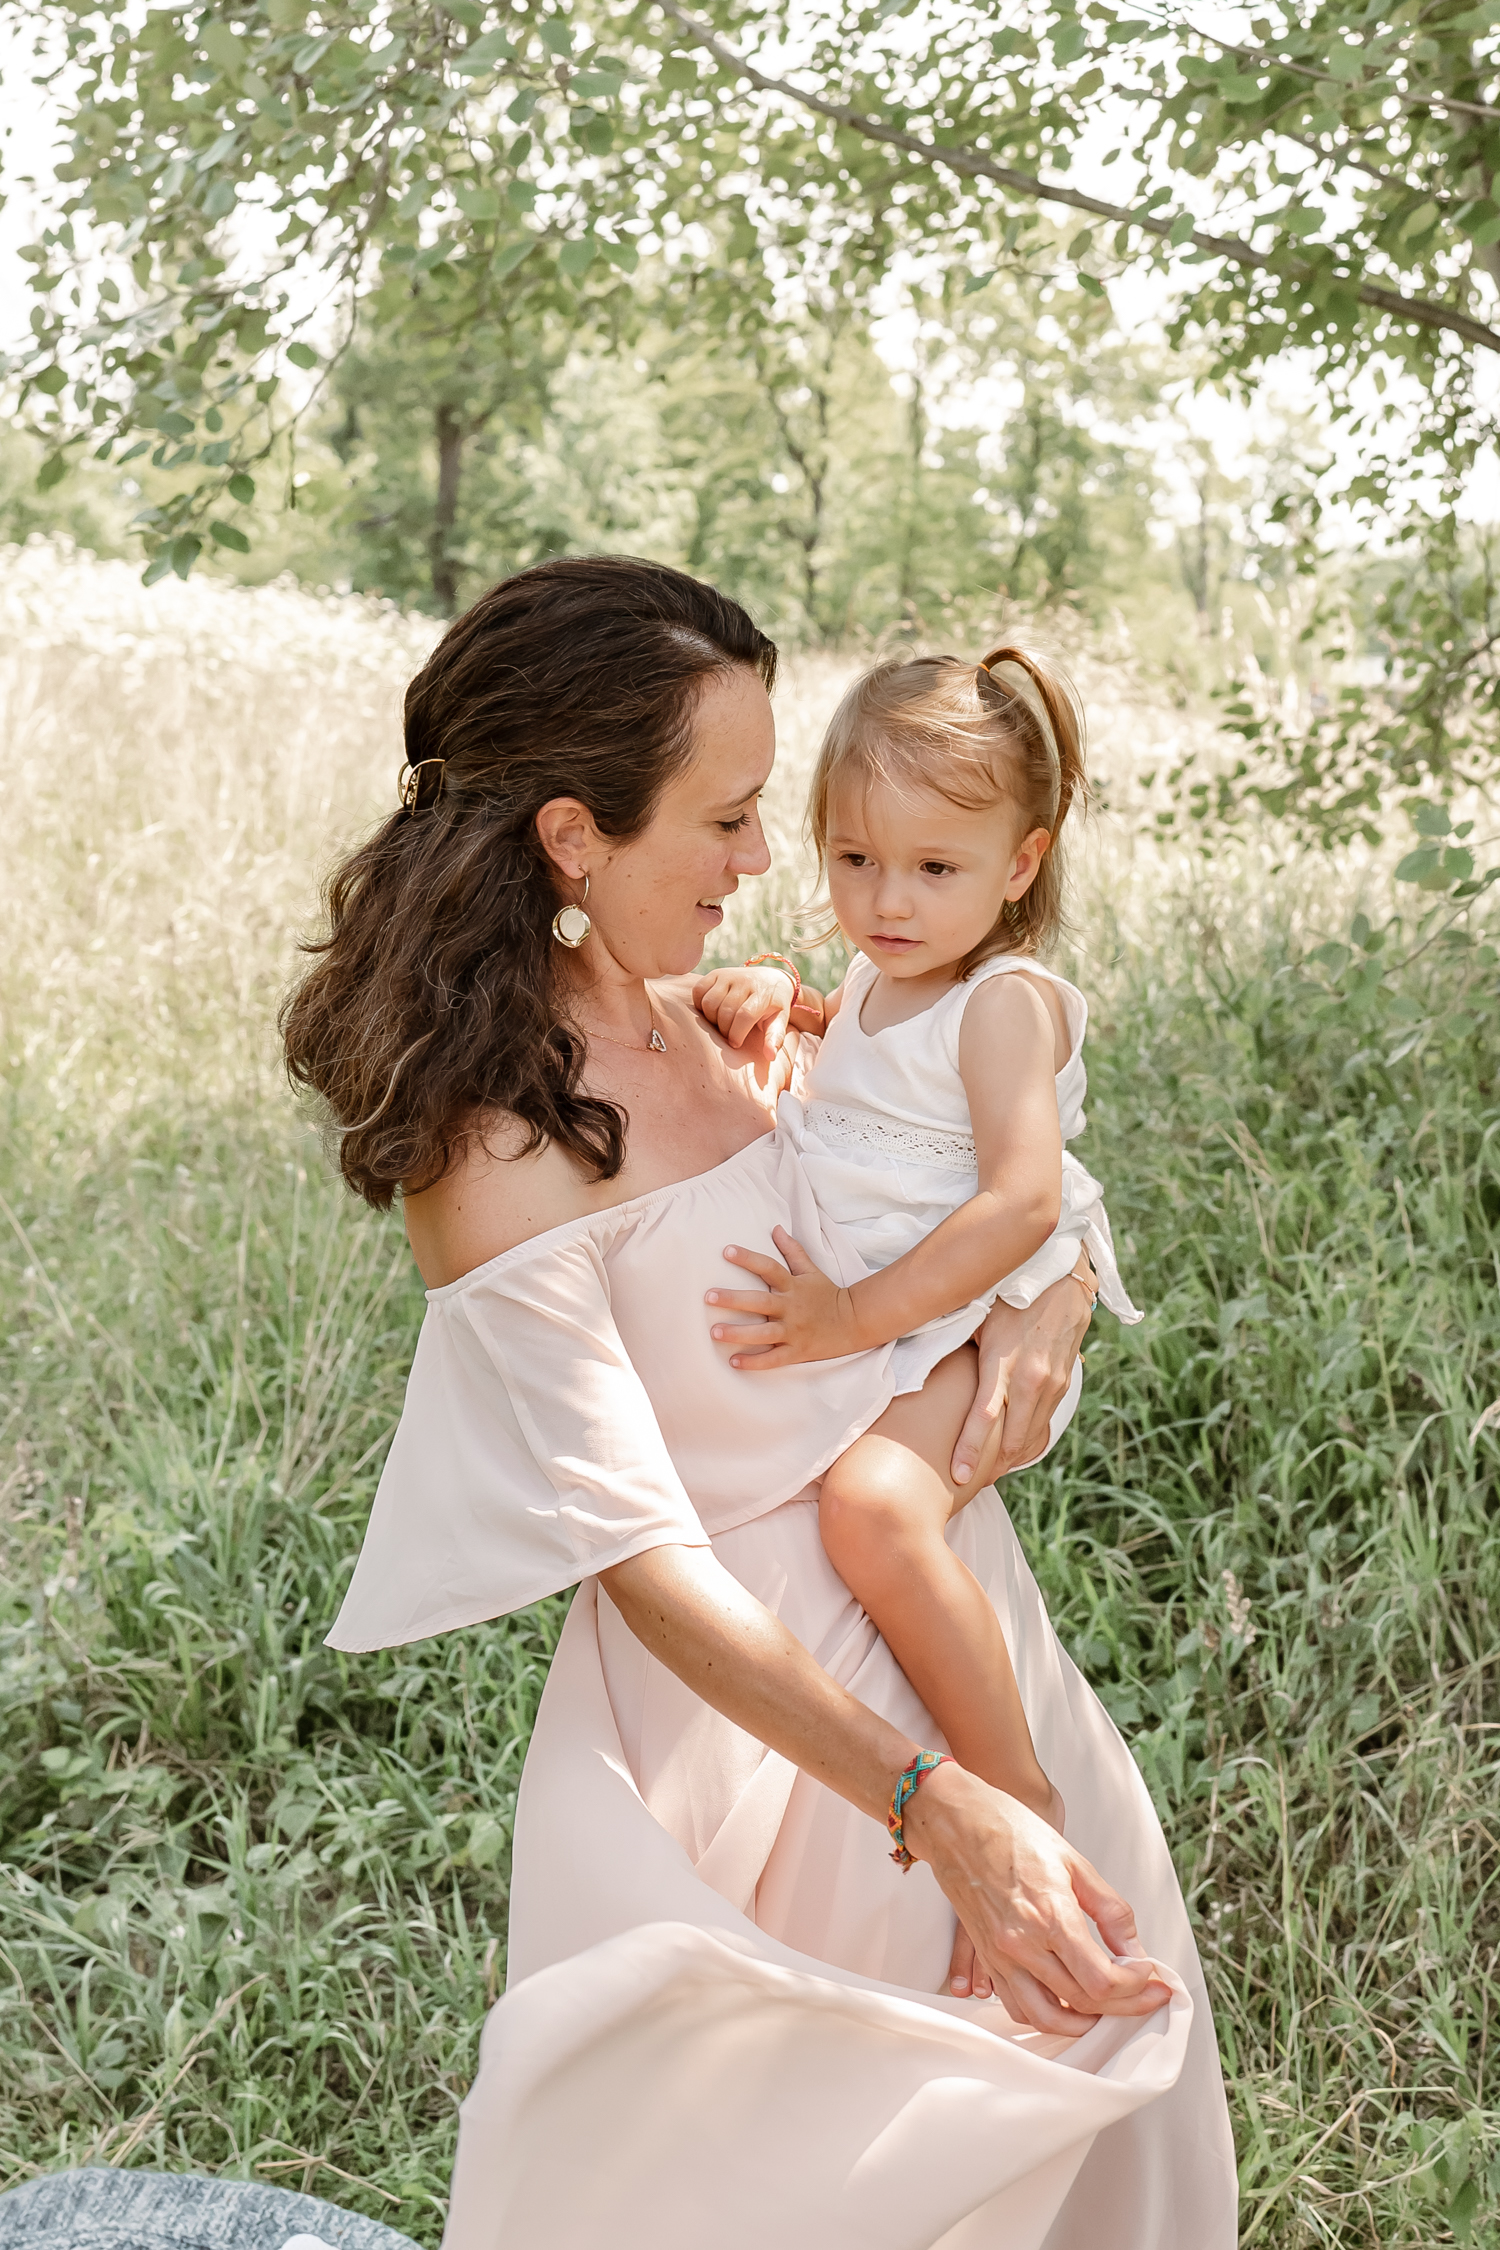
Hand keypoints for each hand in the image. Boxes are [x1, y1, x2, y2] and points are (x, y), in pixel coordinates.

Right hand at [693, 964, 798, 1053]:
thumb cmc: (774, 1006)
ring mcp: (728, 975)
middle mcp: (745, 981)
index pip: (744, 1015)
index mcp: (763, 993)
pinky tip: (711, 1012)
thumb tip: (770, 1056)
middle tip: (729, 1035)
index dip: (736, 1033)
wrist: (771, 979)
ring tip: (721, 1024)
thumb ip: (775, 1038)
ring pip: (709, 1003)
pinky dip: (700, 1005)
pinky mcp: (715, 974)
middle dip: (724, 1030)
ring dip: (711, 1019)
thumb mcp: (780, 1020)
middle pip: (725, 1011)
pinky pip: (698, 991)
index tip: (735, 1044)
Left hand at [706, 1226, 861, 1366]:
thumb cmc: (827, 1295)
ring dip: (738, 1333)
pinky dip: (754, 1362)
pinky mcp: (797, 1351)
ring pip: (763, 1333)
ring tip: (714, 1332)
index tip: (726, 1251)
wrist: (854, 1322)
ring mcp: (794, 1331)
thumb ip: (793, 1251)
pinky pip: (773, 1359)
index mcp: (792, 1286)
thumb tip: (776, 1228)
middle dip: (734, 1299)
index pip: (769, 1267)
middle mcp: (791, 1307)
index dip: (748, 1258)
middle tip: (709, 1296)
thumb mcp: (811, 1271)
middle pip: (760, 1301)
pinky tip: (733, 1362)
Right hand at [904, 1763, 1170, 2032]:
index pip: (1102, 1980)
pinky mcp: (987, 1958)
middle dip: (1125, 2006)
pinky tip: (1066, 2004)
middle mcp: (1022, 1944)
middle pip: (1082, 2002)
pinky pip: (1016, 2006)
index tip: (1150, 1976)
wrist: (957, 1822)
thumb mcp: (1075, 1861)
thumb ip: (1110, 1911)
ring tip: (1109, 2009)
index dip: (1135, 1987)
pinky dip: (1045, 2017)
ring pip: (1047, 2018)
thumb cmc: (1012, 1831)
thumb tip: (1135, 1952)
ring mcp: (1000, 1956)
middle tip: (1147, 1995)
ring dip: (1084, 2024)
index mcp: (1050, 1916)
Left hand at [950, 1251, 1093, 1486]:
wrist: (1063, 1273)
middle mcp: (1032, 1377)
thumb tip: (914, 1358)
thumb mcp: (975, 1310)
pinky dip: (1030, 1439)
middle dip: (993, 1465)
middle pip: (1013, 1438)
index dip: (971, 1449)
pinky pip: (1047, 1421)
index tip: (960, 1477)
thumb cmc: (1008, 1288)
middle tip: (972, 1483)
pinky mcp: (1065, 1380)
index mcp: (1004, 1360)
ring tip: (990, 1471)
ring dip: (1012, 1456)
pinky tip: (1015, 1449)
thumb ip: (951, 1339)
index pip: (984, 1415)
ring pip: (1033, 1434)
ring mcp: (1053, 1381)